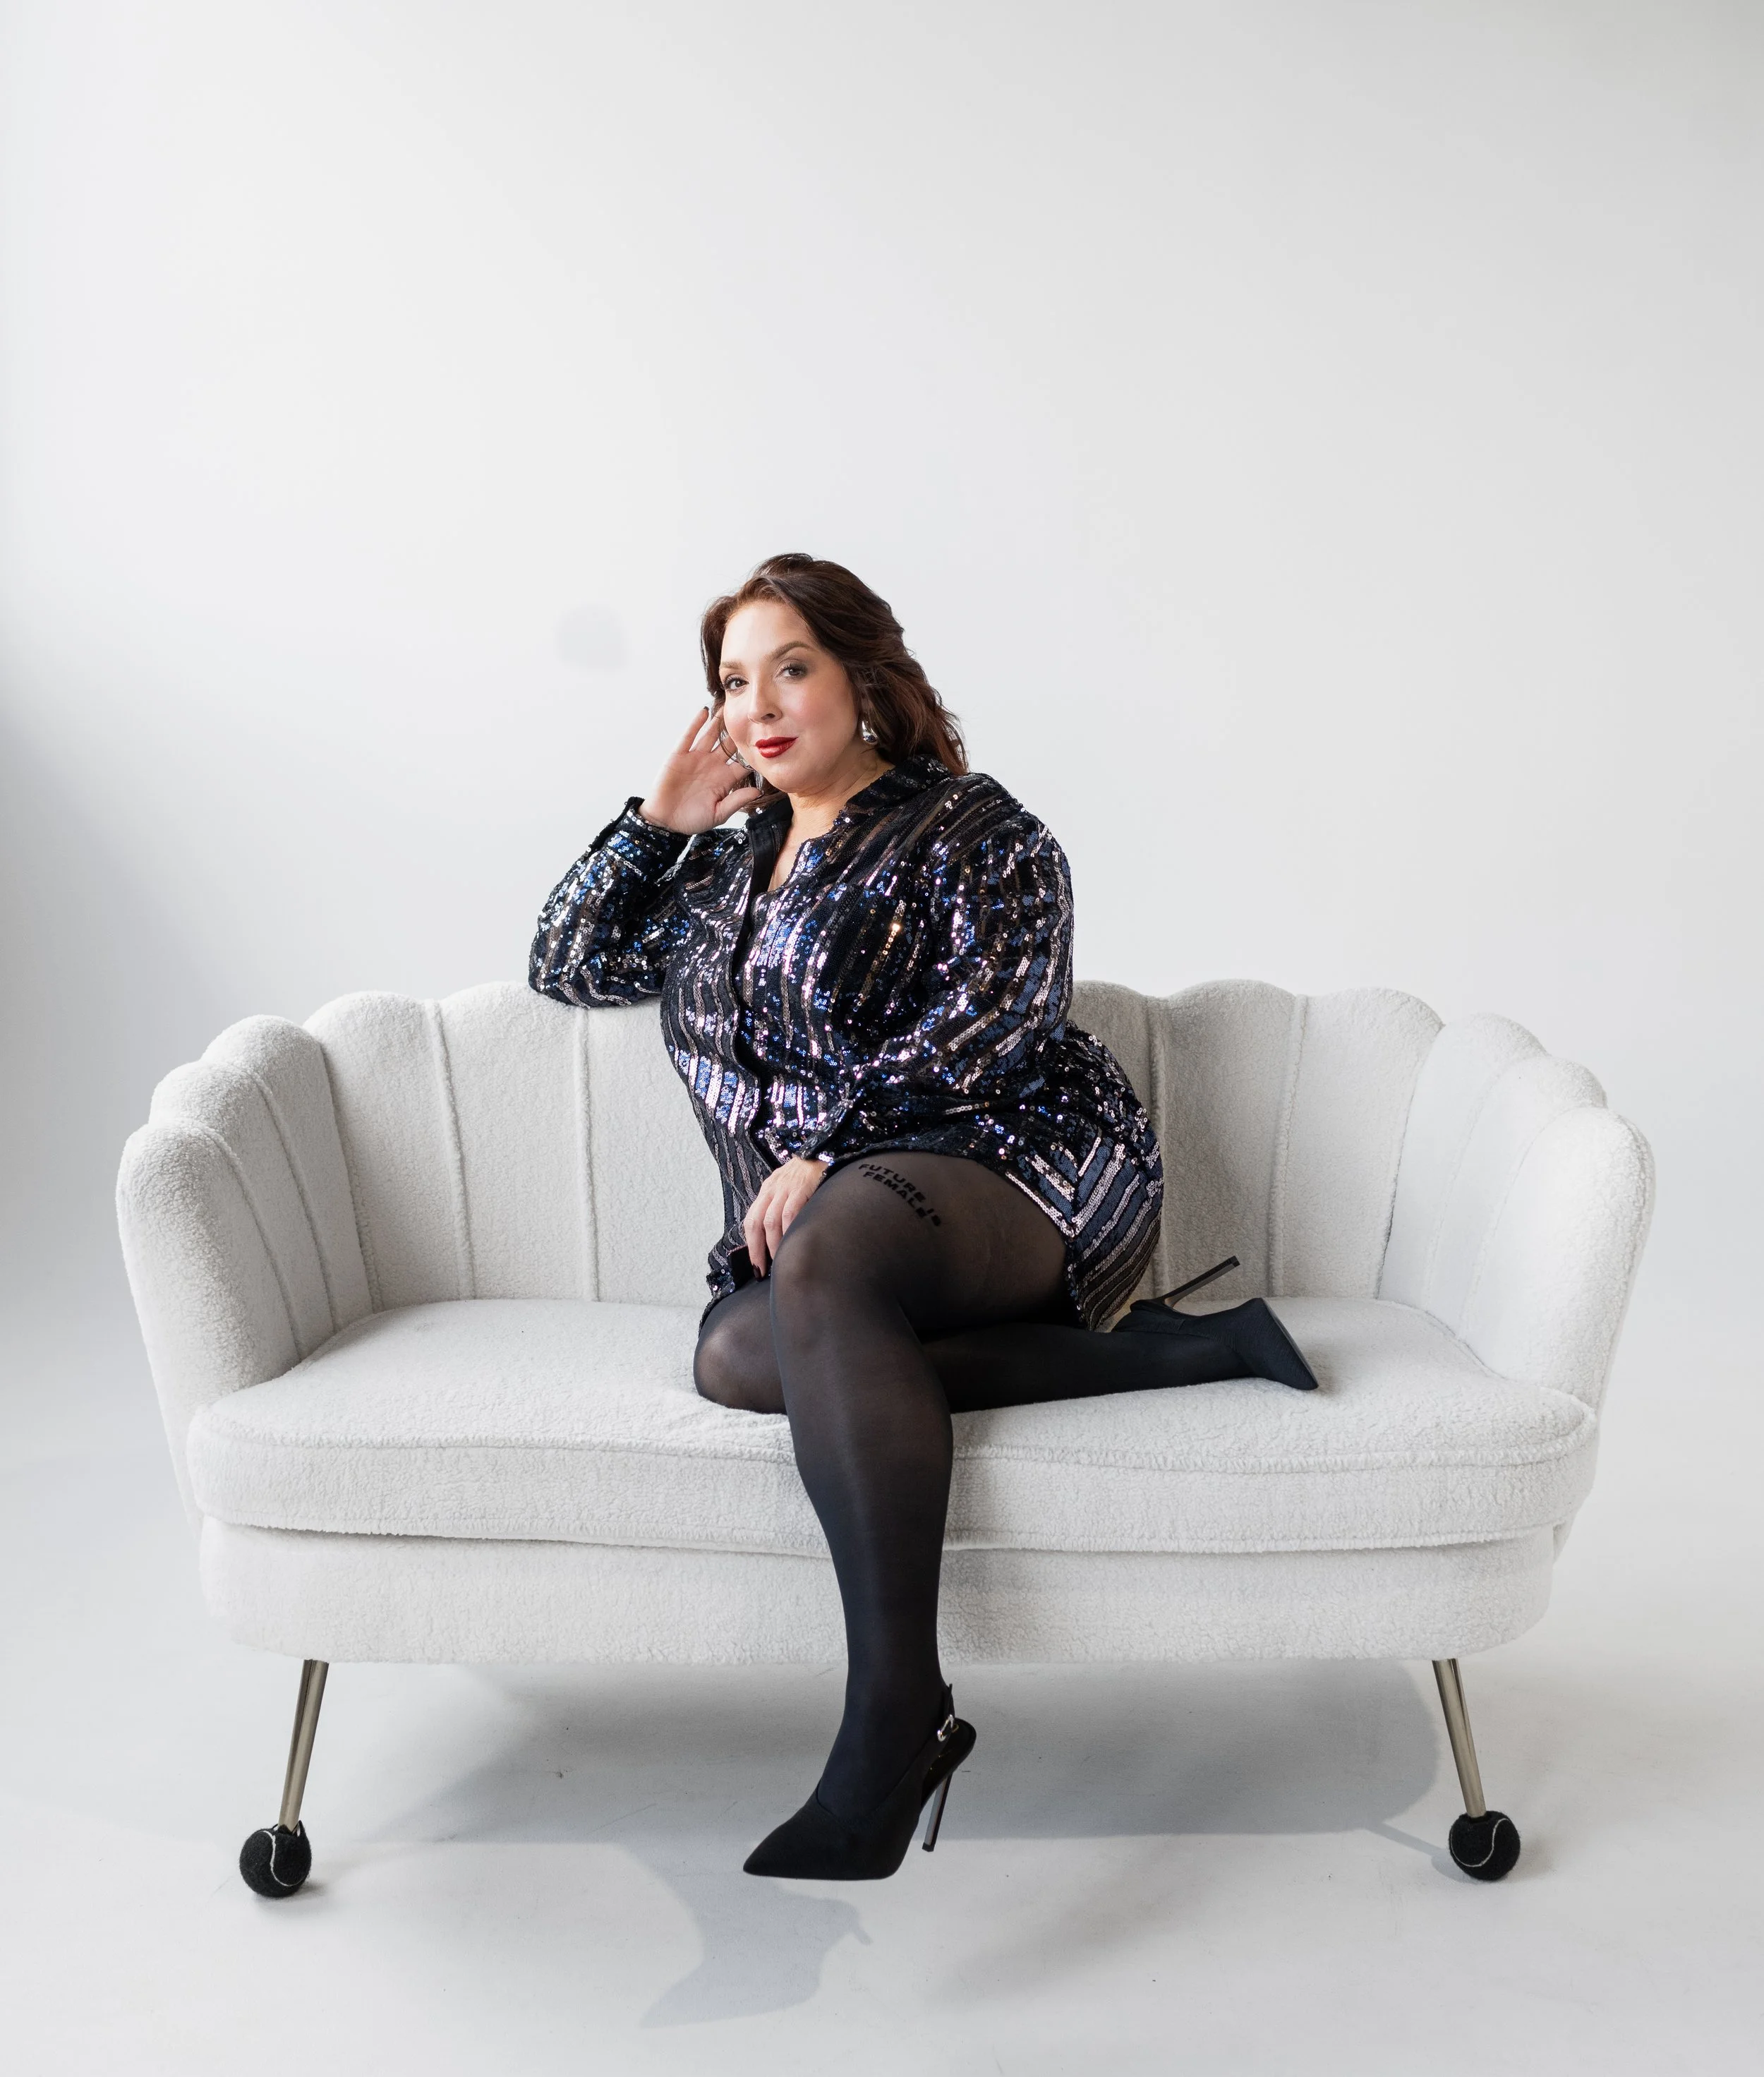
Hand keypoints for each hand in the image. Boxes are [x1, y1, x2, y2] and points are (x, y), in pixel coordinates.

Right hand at [640, 708, 766, 834]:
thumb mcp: (719, 813)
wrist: (666, 822)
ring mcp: (696, 758)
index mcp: (725, 779)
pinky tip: (705, 712)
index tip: (766, 739)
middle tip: (751, 714)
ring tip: (729, 705)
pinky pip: (689, 736)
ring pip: (711, 735)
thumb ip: (737, 800)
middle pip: (730, 744)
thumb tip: (758, 791)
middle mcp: (713, 765)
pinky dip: (696, 724)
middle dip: (739, 731)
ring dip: (719, 721)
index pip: (743, 762)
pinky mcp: (680, 756)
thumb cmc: (693, 820)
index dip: (753, 752)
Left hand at [742, 1156, 828, 1275]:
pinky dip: (788, 1229)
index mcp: (767, 1190)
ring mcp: (786, 1187)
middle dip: (757, 1249)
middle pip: (756, 1222)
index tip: (756, 1264)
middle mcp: (772, 1188)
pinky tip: (793, 1242)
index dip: (751, 1245)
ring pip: (771, 1220)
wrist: (824, 1149)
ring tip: (780, 1260)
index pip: (751, 1220)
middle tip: (762, 1269)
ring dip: (773, 1244)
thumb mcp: (787, 1187)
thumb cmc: (808, 1174)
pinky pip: (790, 1212)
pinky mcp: (801, 1187)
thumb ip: (781, 1206)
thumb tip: (778, 1239)